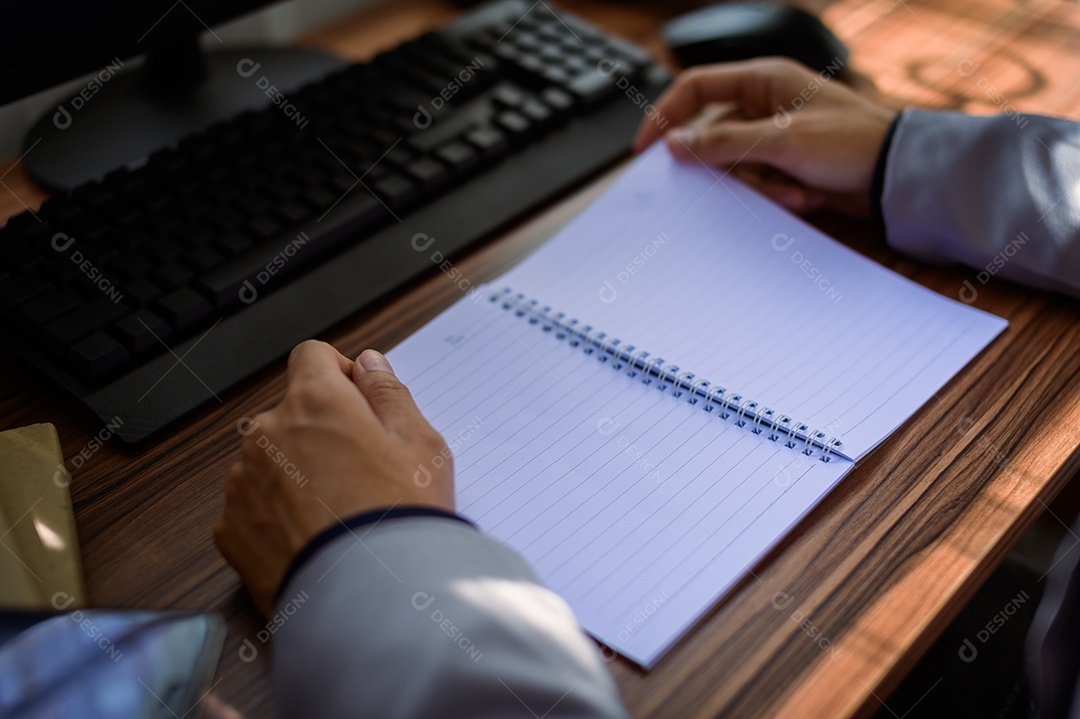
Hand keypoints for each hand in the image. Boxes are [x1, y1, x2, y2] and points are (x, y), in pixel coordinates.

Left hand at [214, 341, 453, 615]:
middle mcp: (268, 432)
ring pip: (269, 459)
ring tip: (338, 512)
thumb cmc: (400, 517)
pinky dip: (276, 514)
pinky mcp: (230, 529)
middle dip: (320, 429)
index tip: (358, 402)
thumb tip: (368, 364)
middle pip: (291, 412)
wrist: (366, 598)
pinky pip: (252, 506)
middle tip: (362, 470)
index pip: (312, 356)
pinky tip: (313, 537)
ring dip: (295, 471)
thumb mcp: (421, 444)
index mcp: (315, 402)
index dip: (338, 374)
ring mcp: (242, 481)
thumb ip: (389, 392)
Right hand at [634, 58, 895, 215]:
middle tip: (746, 182)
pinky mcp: (786, 166)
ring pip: (735, 167)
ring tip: (796, 190)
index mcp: (763, 79)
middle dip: (732, 168)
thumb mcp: (782, 139)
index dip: (665, 116)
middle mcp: (765, 105)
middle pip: (714, 138)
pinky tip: (806, 196)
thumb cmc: (853, 142)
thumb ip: (723, 141)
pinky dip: (778, 195)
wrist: (898, 176)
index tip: (645, 149)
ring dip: (763, 186)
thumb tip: (676, 145)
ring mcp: (775, 137)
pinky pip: (758, 184)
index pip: (694, 89)